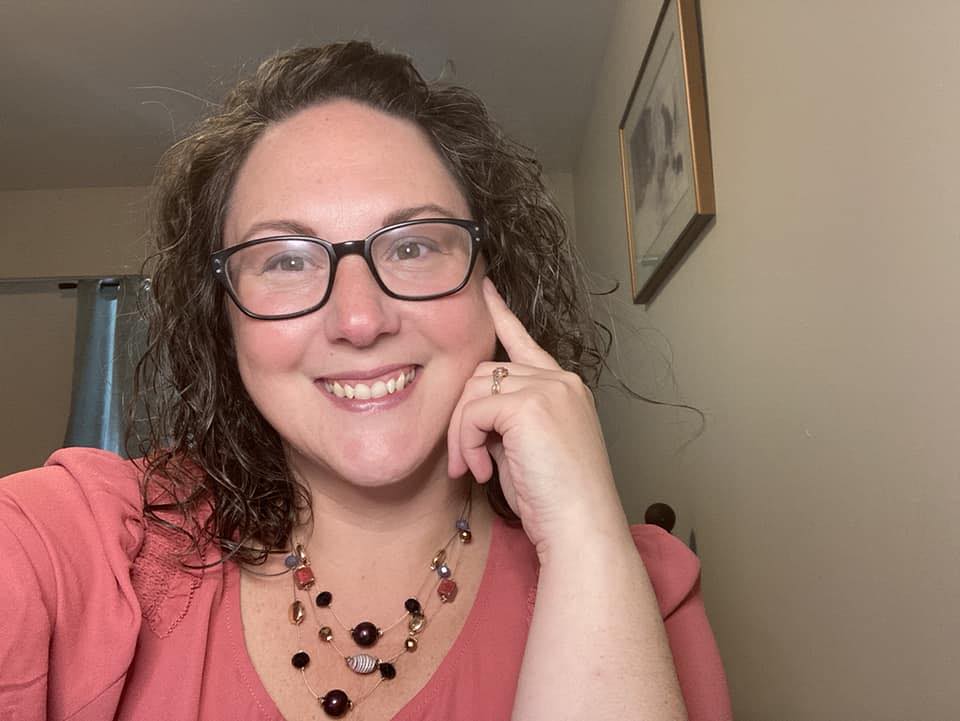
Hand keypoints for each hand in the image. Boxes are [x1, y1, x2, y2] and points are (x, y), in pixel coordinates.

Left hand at [447, 278, 628, 557]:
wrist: (582, 527)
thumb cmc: (556, 502)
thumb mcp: (526, 451)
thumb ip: (505, 421)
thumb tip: (473, 418)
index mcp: (564, 388)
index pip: (524, 342)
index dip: (501, 315)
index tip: (485, 290)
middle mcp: (559, 380)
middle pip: (483, 373)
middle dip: (463, 417)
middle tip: (464, 461)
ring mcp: (547, 388)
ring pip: (473, 391)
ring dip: (461, 434)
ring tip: (472, 469)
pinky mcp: (528, 405)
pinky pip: (473, 412)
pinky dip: (466, 443)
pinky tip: (480, 471)